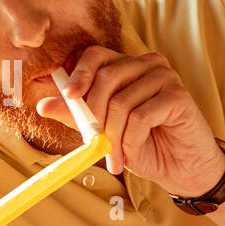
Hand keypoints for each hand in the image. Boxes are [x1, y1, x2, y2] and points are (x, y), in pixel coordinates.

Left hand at [35, 46, 224, 195]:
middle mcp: (146, 64)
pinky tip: (133, 153)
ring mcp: (164, 77)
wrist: (182, 170)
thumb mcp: (103, 131)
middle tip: (93, 144)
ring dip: (112, 137)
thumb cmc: (143, 147)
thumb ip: (77, 115)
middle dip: (93, 117)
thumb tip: (42, 105)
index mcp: (126, 66)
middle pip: (106, 78)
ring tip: (114, 158)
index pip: (95, 55)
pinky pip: (141, 116)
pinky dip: (130, 140)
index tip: (68, 97)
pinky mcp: (178, 95)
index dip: (78, 74)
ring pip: (121, 102)